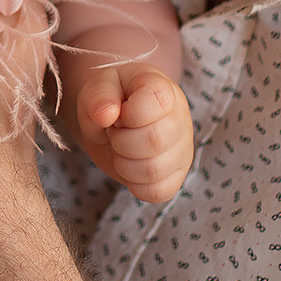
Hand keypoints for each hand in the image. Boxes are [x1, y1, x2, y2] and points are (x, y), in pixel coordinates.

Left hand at [70, 60, 192, 202]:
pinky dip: (135, 184)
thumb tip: (105, 115)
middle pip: (154, 141)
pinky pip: (158, 192)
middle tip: (115, 132)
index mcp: (164, 90)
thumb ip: (99, 95)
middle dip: (121, 140)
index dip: (127, 114)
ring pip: (154, 171)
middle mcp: (181, 119)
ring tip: (122, 148)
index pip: (156, 103)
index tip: (118, 112)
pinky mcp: (177, 176)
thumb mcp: (98, 87)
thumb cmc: (111, 98)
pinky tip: (130, 165)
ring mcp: (183, 150)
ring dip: (124, 164)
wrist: (114, 116)